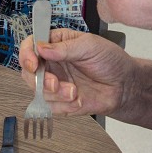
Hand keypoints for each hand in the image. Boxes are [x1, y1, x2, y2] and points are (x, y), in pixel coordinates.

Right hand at [18, 29, 134, 117]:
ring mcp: (55, 83)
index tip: (33, 63)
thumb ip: (65, 47)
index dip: (27, 54)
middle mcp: (52, 64)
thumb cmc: (110, 61)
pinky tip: (79, 100)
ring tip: (75, 92)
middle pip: (28, 72)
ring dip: (56, 94)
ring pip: (38, 92)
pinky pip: (51, 107)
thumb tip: (41, 47)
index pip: (31, 46)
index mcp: (56, 44)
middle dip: (39, 80)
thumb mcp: (90, 46)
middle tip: (55, 83)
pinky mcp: (61, 101)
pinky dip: (64, 106)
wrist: (125, 86)